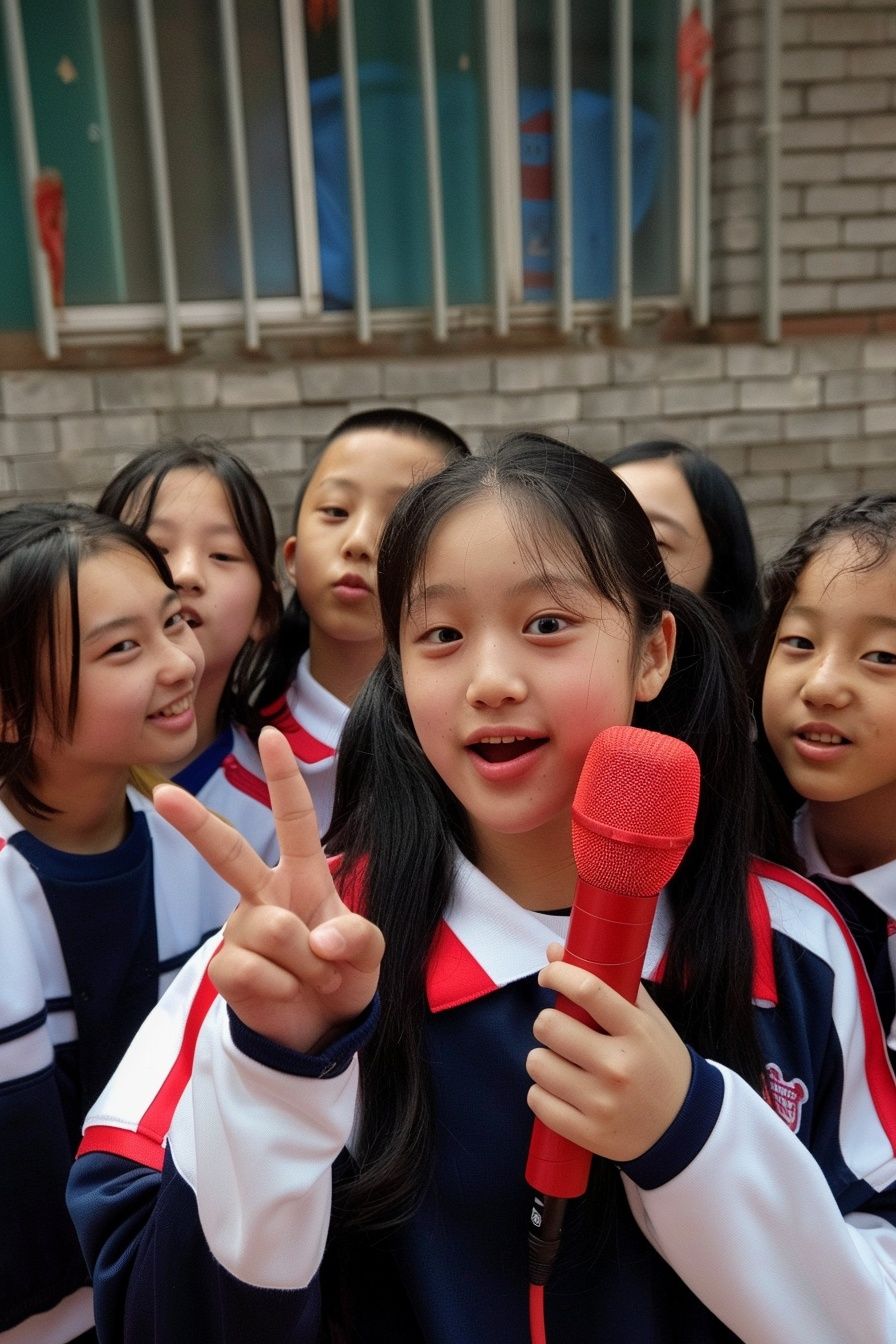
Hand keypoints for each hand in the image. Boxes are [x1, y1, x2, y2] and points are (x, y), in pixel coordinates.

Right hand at [153, 726, 383, 1053]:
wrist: (322, 1028)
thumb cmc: (343, 972)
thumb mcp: (369, 951)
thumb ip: (358, 937)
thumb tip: (320, 939)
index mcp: (302, 875)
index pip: (294, 819)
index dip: (284, 777)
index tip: (270, 735)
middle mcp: (263, 894)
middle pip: (228, 852)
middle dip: (194, 823)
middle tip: (163, 794)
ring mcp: (241, 929)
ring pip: (275, 930)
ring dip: (309, 963)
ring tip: (314, 977)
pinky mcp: (225, 968)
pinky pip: (254, 970)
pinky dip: (284, 988)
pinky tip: (286, 992)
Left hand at [526, 943, 691, 1163]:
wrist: (685, 1127)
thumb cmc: (659, 1063)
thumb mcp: (647, 1020)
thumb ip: (607, 982)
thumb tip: (555, 951)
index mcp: (636, 1032)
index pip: (588, 989)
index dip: (558, 974)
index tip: (548, 975)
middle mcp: (618, 1067)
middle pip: (549, 1026)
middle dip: (547, 1022)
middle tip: (559, 1030)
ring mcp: (602, 1103)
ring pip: (537, 1063)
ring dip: (543, 1059)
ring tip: (563, 1063)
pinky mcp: (589, 1133)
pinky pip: (537, 1101)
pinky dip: (542, 1093)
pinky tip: (562, 1091)